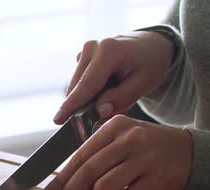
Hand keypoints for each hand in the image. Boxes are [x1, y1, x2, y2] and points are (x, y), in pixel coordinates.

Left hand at [37, 115, 191, 189]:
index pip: (77, 157)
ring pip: (103, 187)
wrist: (193, 154)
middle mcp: (127, 138)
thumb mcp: (121, 145)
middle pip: (86, 172)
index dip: (58, 182)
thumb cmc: (147, 153)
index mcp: (112, 127)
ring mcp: (144, 157)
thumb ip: (95, 161)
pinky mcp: (158, 177)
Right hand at [54, 31, 173, 123]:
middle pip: (78, 87)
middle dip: (82, 108)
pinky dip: (89, 94)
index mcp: (109, 50)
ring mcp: (84, 52)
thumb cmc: (151, 63)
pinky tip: (106, 92)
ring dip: (88, 101)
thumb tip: (98, 111)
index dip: (72, 104)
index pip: (87, 84)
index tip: (58, 120)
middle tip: (94, 124)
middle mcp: (92, 47)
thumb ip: (121, 98)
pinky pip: (80, 83)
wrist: (150, 45)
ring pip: (77, 86)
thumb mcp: (145, 83)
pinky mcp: (81, 58)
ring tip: (111, 101)